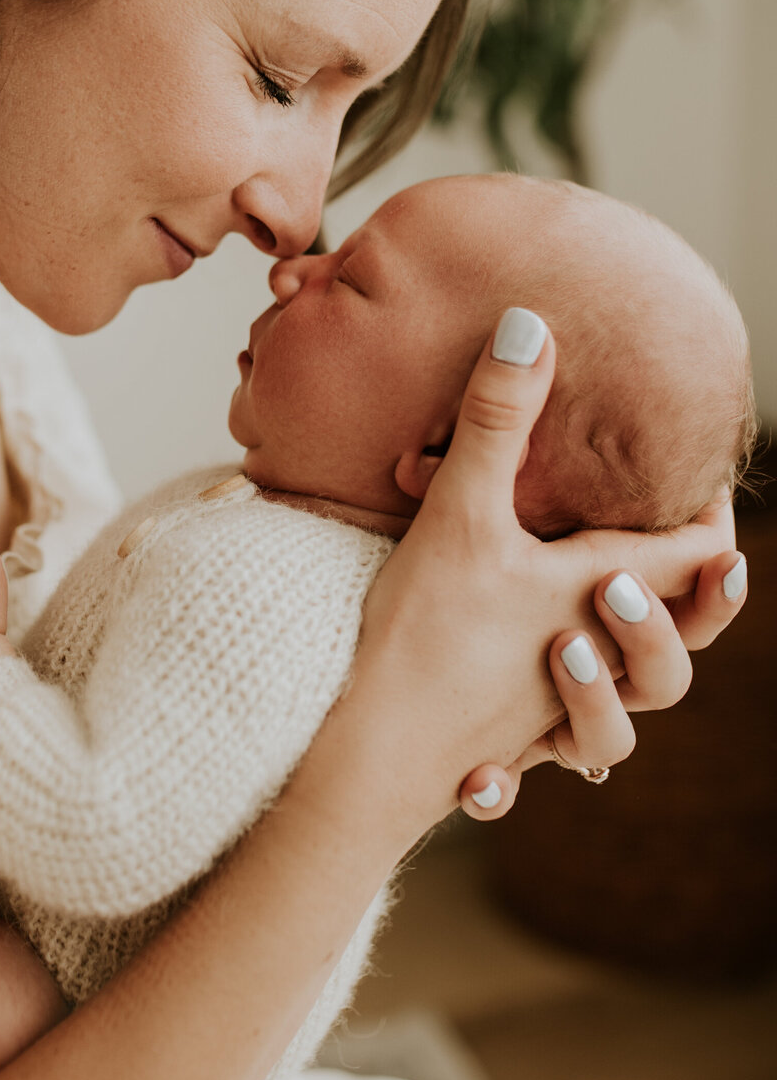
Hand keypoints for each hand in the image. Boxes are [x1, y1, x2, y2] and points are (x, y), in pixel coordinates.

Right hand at [351, 310, 745, 838]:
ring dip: (645, 656)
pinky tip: (541, 697)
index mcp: (596, 599)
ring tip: (618, 608)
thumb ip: (496, 420)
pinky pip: (564, 743)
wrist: (369, 755)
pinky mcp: (509, 741)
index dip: (710, 515)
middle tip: (708, 552)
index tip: (706, 476)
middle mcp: (591, 659)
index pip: (688, 557)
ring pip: (632, 699)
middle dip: (699, 594)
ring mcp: (551, 709)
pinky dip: (568, 722)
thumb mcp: (461, 515)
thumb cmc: (423, 638)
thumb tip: (529, 325)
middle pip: (677, 635)